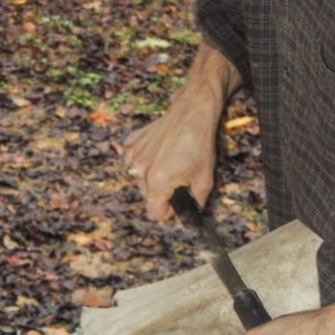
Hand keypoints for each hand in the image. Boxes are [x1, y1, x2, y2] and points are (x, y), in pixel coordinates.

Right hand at [123, 103, 216, 220]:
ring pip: (139, 181)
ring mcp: (132, 156)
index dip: (168, 211)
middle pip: (147, 197)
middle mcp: (141, 170)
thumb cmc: (200, 146)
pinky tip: (159, 152)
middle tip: (177, 176)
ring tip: (169, 161)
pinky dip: (144, 162)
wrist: (192, 113)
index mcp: (158, 182)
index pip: (154, 214)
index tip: (177, 201)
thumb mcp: (204, 181)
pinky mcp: (130, 144)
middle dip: (161, 193)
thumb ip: (195, 206)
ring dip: (152, 177)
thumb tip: (187, 220)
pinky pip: (133, 163)